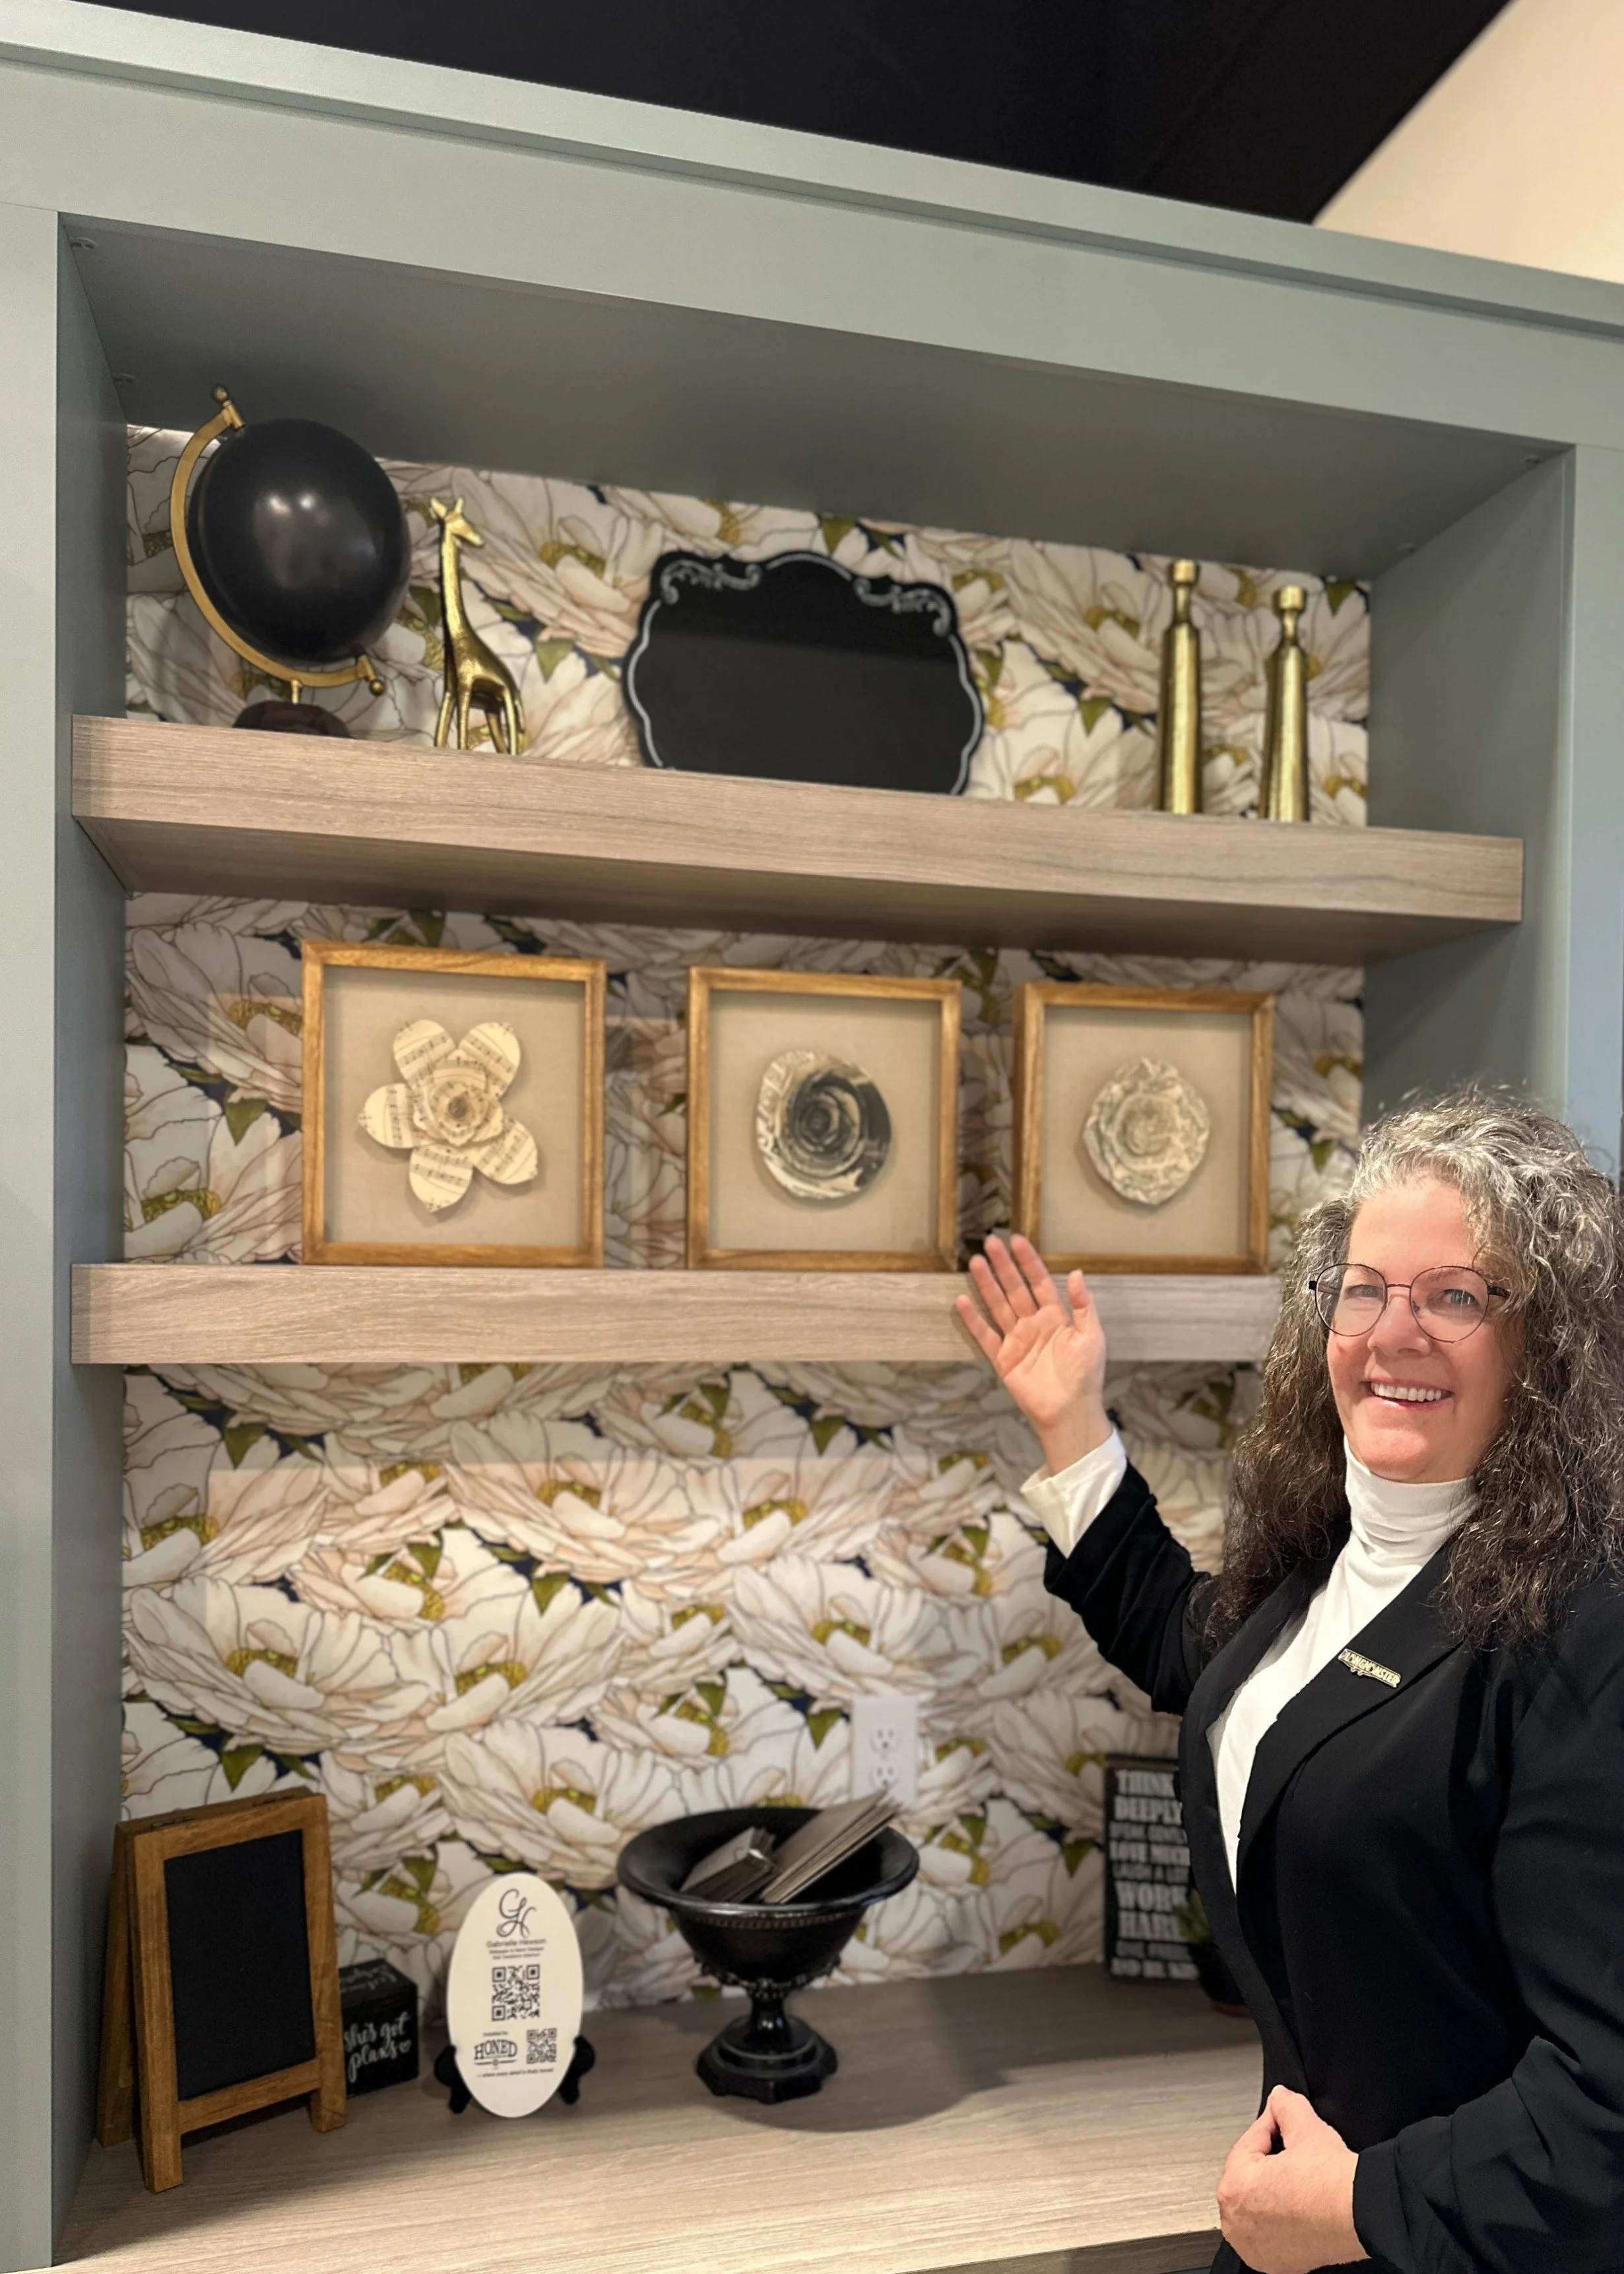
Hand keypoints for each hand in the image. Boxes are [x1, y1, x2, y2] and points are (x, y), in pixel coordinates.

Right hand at [954, 1234, 1111, 1474]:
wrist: (1070, 1411)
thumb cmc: (1086, 1375)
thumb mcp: (1092, 1336)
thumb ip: (1083, 1305)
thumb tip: (1077, 1273)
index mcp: (1056, 1316)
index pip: (1039, 1282)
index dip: (1028, 1262)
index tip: (1016, 1241)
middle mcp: (1034, 1324)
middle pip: (1015, 1289)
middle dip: (1003, 1266)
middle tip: (989, 1242)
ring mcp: (1016, 1340)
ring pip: (998, 1306)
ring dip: (987, 1285)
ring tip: (975, 1262)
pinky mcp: (1003, 1359)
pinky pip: (985, 1336)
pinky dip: (974, 1320)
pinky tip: (963, 1301)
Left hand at [1216, 2087, 1365, 2273]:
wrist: (1363, 2215)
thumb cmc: (1332, 2184)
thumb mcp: (1306, 2127)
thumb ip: (1286, 2105)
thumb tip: (1280, 2097)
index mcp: (1235, 2186)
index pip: (1248, 2143)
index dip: (1269, 2124)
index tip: (1281, 2116)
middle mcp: (1237, 2222)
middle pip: (1249, 2174)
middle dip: (1269, 2157)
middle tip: (1293, 2148)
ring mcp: (1254, 2246)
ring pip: (1257, 2202)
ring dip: (1273, 2187)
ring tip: (1299, 2176)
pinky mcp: (1274, 2264)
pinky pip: (1268, 2230)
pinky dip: (1279, 2216)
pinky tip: (1299, 2202)